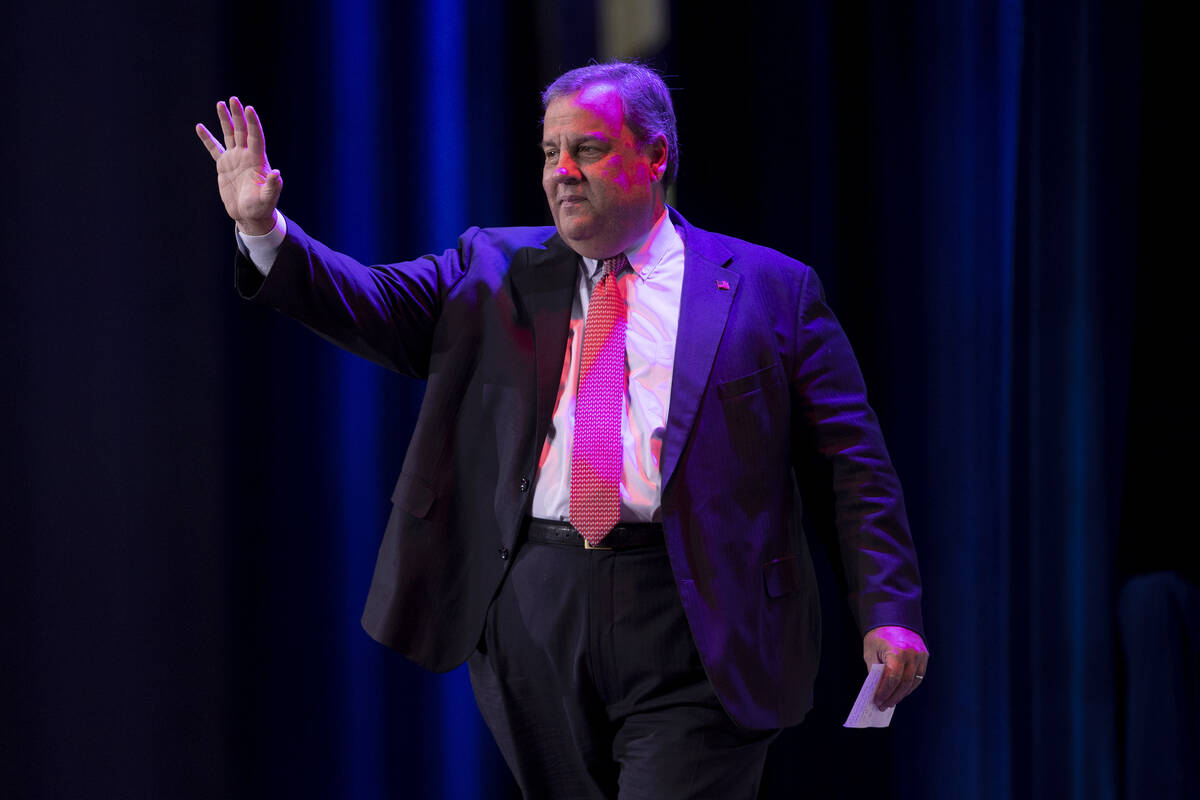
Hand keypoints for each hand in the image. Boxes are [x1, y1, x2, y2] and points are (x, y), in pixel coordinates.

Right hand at [195, 96, 281, 235]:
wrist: (249, 215)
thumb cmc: (262, 208)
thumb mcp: (268, 198)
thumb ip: (272, 186)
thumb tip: (277, 173)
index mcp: (258, 160)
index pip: (256, 137)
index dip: (253, 123)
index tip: (249, 108)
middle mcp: (246, 156)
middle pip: (242, 131)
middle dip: (237, 115)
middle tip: (233, 99)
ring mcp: (235, 159)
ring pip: (229, 135)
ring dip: (225, 120)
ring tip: (220, 104)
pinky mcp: (224, 165)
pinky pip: (214, 149)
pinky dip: (207, 139)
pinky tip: (200, 127)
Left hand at [863, 625, 927, 709]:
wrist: (894, 616)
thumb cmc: (879, 634)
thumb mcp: (871, 651)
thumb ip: (875, 670)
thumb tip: (877, 690)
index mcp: (897, 652)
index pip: (892, 679)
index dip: (884, 692)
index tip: (877, 701)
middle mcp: (912, 655)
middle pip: (904, 683)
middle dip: (893, 696)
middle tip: (884, 706)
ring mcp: (921, 655)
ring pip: (913, 682)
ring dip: (902, 694)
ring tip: (891, 701)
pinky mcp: (925, 656)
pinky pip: (919, 675)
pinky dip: (910, 685)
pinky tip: (901, 691)